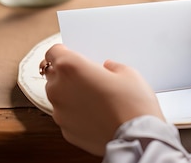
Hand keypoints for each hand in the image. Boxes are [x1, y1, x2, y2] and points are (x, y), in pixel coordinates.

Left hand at [42, 44, 163, 155]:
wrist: (137, 138)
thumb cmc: (133, 103)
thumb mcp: (128, 72)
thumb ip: (110, 66)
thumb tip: (106, 69)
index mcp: (71, 67)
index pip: (53, 52)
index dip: (64, 52)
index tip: (73, 54)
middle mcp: (59, 89)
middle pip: (53, 74)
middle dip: (66, 74)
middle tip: (88, 77)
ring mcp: (60, 112)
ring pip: (59, 96)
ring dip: (70, 94)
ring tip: (94, 98)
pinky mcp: (66, 131)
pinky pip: (67, 116)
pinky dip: (76, 113)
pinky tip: (96, 115)